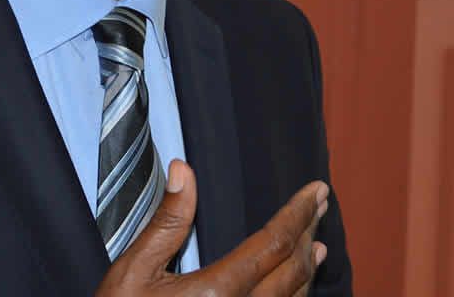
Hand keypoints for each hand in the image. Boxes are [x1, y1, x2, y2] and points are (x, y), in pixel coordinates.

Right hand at [96, 159, 329, 296]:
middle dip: (308, 232)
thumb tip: (184, 170)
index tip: (316, 190)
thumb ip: (166, 223)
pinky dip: (294, 295)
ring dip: (307, 267)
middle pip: (293, 269)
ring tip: (315, 242)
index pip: (275, 243)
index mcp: (218, 292)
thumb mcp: (133, 272)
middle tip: (320, 203)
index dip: (299, 213)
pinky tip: (294, 286)